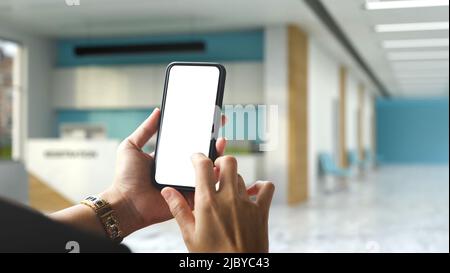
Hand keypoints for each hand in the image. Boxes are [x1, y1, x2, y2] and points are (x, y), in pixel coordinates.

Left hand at [101, 108, 226, 236]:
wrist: (126, 203)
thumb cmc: (125, 178)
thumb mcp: (131, 147)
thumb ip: (145, 130)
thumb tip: (157, 112)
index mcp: (169, 158)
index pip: (188, 141)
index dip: (199, 130)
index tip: (209, 118)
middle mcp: (180, 169)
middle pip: (202, 153)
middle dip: (213, 139)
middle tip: (219, 126)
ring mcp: (186, 183)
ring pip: (208, 168)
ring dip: (217, 154)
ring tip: (220, 141)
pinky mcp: (190, 196)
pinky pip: (206, 185)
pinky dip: (214, 175)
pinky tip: (217, 163)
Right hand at [161, 154, 274, 252]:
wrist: (238, 270)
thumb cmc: (211, 255)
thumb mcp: (189, 235)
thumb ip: (178, 209)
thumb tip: (167, 191)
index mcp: (207, 203)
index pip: (203, 166)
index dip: (198, 157)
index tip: (196, 158)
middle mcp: (228, 198)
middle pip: (228, 162)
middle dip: (220, 161)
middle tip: (214, 170)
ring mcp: (247, 203)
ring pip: (241, 176)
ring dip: (233, 178)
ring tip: (226, 190)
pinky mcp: (261, 211)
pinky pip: (266, 188)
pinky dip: (260, 186)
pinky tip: (252, 192)